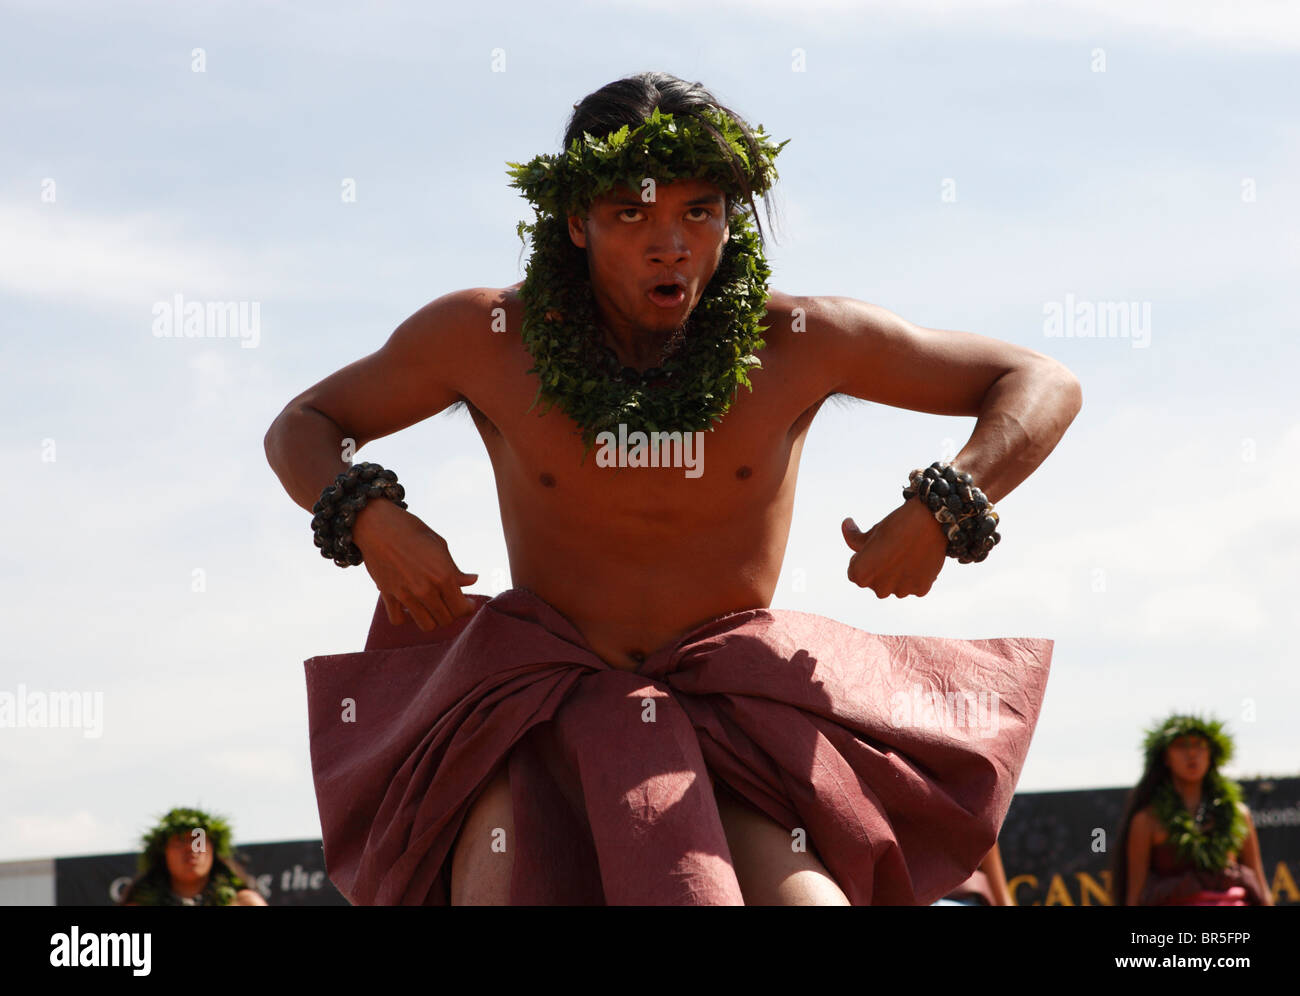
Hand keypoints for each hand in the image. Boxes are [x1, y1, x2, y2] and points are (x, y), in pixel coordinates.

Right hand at [351, 499, 479, 629]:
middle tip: (449, 603)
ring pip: (426, 625)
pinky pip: (399, 619)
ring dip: (432, 618)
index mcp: (444, 576)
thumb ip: (455, 570)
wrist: (378, 525)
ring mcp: (406, 595)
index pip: (461, 609)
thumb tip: (473, 581)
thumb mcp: (439, 546)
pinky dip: (406, 617)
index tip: (467, 603)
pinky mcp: (388, 595)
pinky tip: (410, 607)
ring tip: (432, 607)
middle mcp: (426, 589)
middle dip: (451, 613)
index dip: (467, 609)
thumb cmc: (412, 531)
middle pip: (445, 620)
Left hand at [842, 500, 947, 597]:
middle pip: (875, 583)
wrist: (932, 521)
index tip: (876, 547)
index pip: (855, 574)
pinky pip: (913, 586)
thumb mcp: (873, 531)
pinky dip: (916, 576)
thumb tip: (845, 524)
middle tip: (893, 551)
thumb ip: (854, 537)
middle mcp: (879, 588)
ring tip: (908, 555)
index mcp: (860, 574)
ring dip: (898, 576)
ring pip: (895, 587)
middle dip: (880, 570)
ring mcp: (901, 591)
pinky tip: (920, 560)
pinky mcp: (921, 590)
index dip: (864, 558)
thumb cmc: (898, 524)